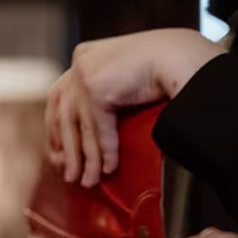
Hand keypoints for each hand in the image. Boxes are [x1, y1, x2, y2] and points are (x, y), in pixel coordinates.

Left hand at [47, 29, 224, 185]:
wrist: (181, 55)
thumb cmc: (162, 65)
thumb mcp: (123, 74)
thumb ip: (105, 90)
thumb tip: (93, 125)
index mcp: (83, 56)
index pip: (60, 97)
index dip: (56, 128)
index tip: (58, 151)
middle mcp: (80, 64)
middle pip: (65, 116)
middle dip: (68, 150)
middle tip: (69, 175)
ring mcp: (86, 75)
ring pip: (81, 127)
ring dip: (87, 159)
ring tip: (88, 182)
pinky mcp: (98, 89)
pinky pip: (100, 130)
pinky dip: (106, 152)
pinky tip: (110, 169)